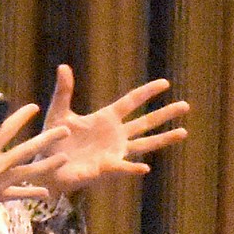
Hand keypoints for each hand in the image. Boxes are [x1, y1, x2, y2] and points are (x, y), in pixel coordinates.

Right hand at [0, 103, 66, 233]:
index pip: (7, 129)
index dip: (22, 116)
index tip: (34, 107)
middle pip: (28, 150)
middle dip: (48, 139)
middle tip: (66, 131)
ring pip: (29, 172)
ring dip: (49, 165)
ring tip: (65, 159)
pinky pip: (18, 195)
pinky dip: (32, 193)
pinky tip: (46, 193)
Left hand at [36, 65, 188, 200]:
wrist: (47, 167)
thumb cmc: (53, 141)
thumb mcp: (58, 112)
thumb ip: (64, 91)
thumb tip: (63, 66)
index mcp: (106, 118)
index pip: (131, 101)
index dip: (147, 92)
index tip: (165, 83)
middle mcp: (116, 135)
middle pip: (146, 122)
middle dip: (165, 114)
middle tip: (186, 105)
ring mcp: (115, 152)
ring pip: (145, 144)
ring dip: (164, 138)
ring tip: (184, 132)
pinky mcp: (107, 168)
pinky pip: (123, 167)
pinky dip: (132, 168)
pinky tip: (145, 168)